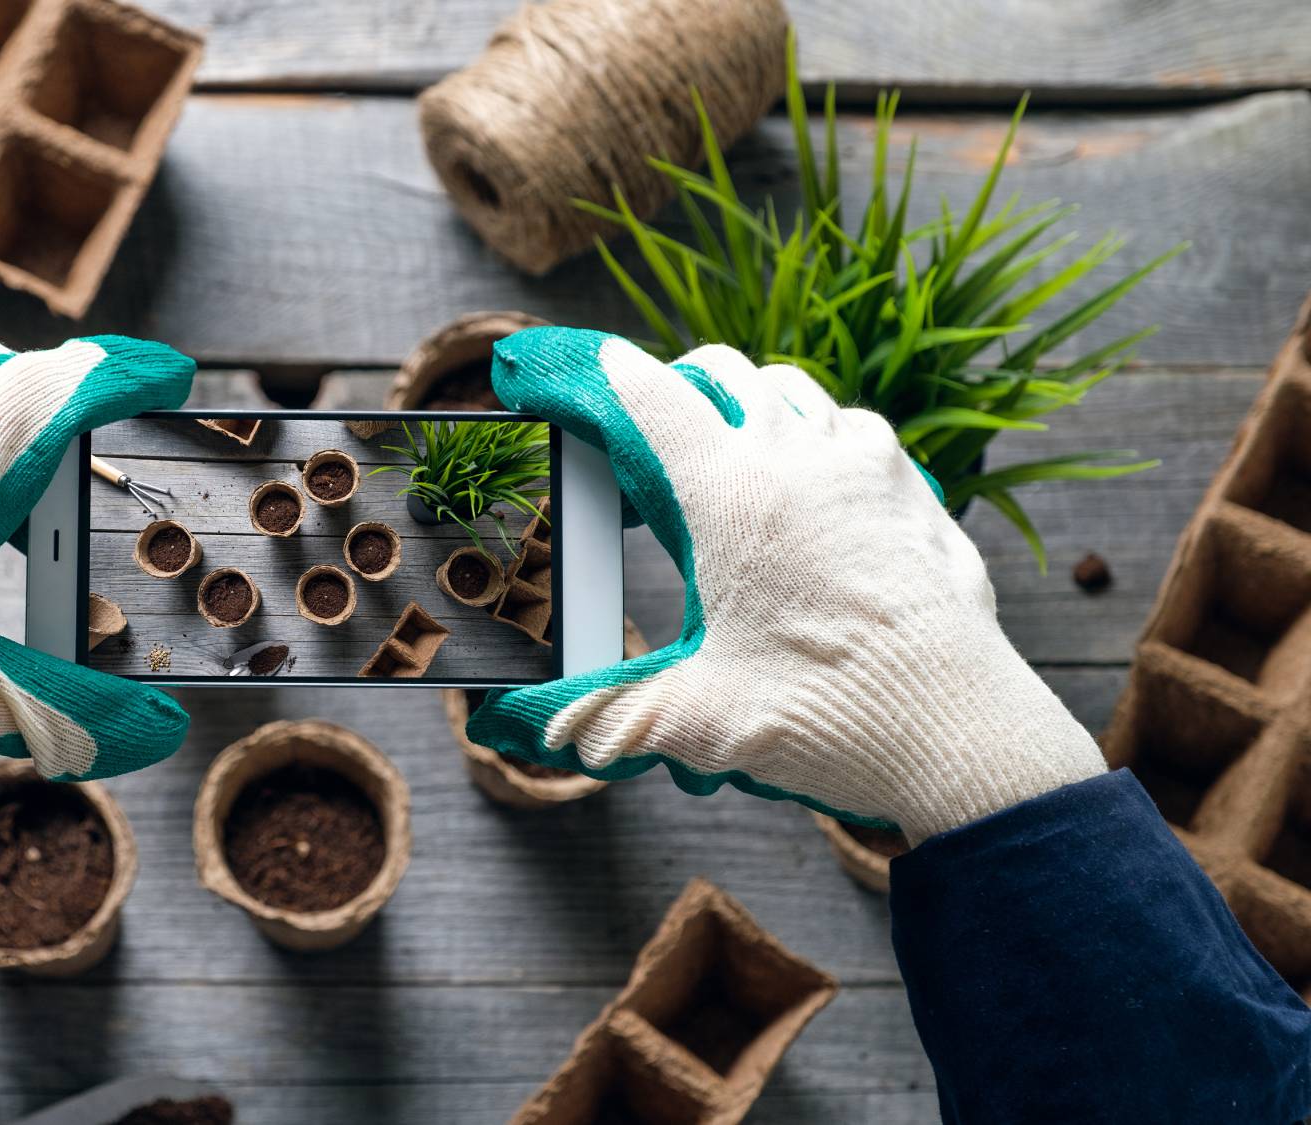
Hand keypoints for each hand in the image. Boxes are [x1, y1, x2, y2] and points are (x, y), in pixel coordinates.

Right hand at [467, 330, 1103, 841]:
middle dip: (684, 381)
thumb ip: (607, 715)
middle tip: (659, 417)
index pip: (657, 401)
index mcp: (734, 498)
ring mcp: (870, 468)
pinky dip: (822, 438)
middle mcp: (803, 460)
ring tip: (733, 443)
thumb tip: (540, 730)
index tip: (595, 358)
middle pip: (730, 373)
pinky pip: (858, 432)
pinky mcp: (917, 493)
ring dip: (756, 402)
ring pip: (800, 390)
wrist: (960, 737)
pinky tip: (815, 487)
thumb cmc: (827, 720)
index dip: (613, 372)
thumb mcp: (694, 719)